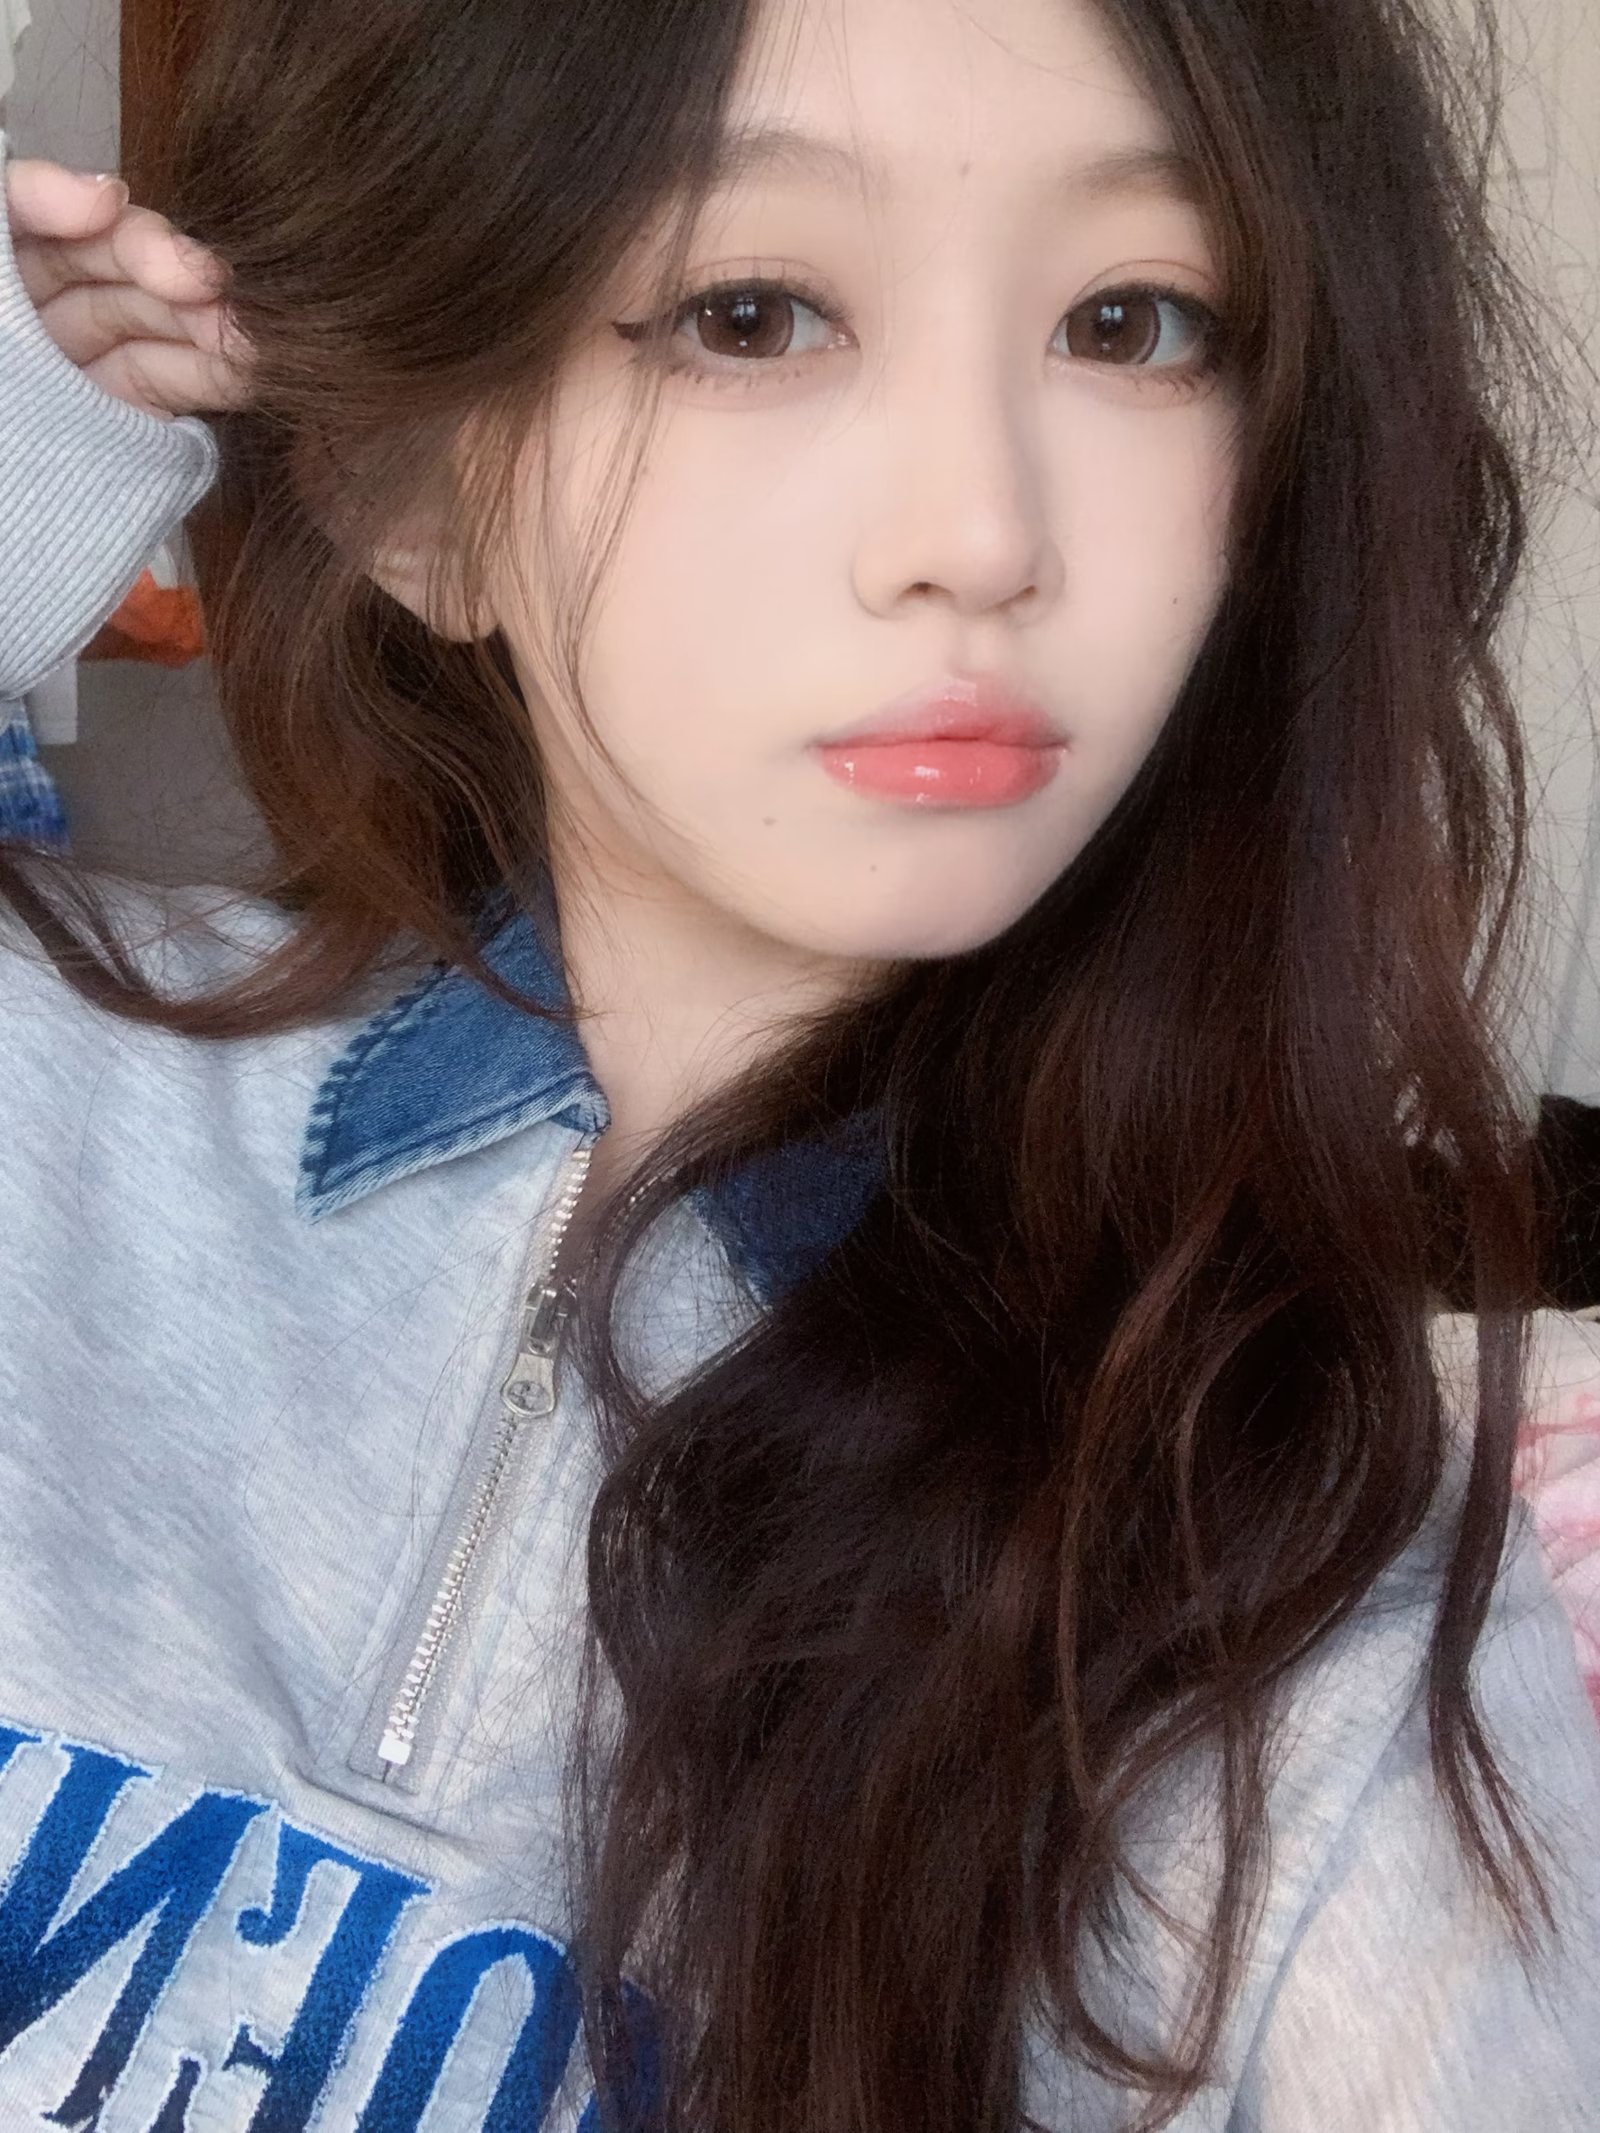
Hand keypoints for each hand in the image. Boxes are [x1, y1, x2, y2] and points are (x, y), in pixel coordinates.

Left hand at [5, 159, 251, 418]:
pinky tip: (247, 366)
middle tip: (204, 280)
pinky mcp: (121, 415)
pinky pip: (166, 382)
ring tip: (246, 330)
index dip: (66, 200)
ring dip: (201, 319)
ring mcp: (75, 363)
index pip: (21, 210)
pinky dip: (212, 373)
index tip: (107, 208)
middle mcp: (27, 309)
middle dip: (155, 260)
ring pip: (141, 317)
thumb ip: (17, 221)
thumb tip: (108, 192)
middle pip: (95, 256)